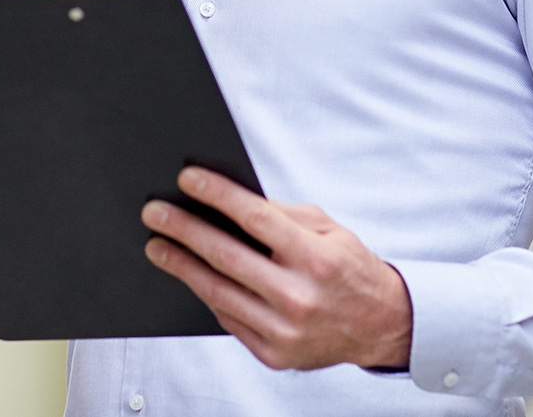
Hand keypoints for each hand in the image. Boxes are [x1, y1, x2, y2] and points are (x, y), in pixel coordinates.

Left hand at [141, 167, 412, 371]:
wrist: (378, 325)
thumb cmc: (347, 267)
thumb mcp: (328, 229)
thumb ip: (282, 215)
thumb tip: (229, 200)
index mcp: (317, 257)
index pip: (256, 218)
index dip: (218, 195)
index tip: (186, 178)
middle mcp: (300, 297)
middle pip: (227, 256)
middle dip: (184, 230)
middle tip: (154, 212)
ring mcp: (285, 331)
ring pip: (218, 292)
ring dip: (182, 266)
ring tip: (158, 245)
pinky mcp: (273, 355)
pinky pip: (228, 319)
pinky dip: (205, 293)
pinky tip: (188, 274)